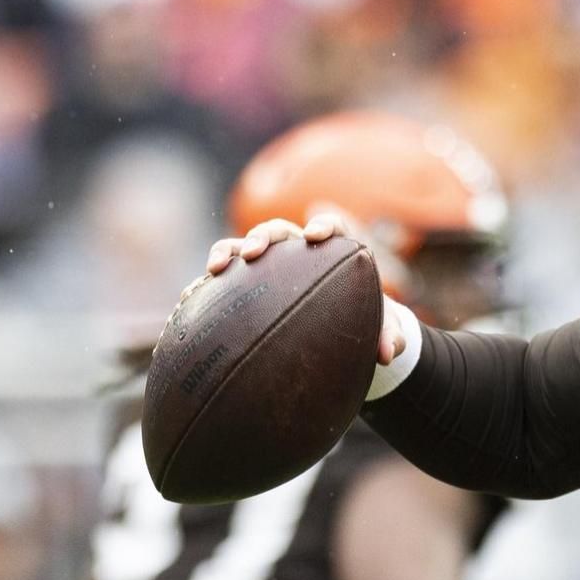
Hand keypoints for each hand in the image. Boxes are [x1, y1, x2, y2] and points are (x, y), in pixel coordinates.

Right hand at [201, 212, 406, 364]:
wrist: (339, 332)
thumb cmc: (363, 322)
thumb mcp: (379, 330)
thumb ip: (388, 336)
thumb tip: (387, 353)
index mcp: (333, 254)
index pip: (331, 229)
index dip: (324, 226)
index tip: (317, 236)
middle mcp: (297, 254)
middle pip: (279, 232)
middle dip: (265, 236)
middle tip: (257, 252)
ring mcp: (268, 267)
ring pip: (244, 247)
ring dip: (230, 250)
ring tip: (218, 266)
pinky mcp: (245, 284)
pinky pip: (223, 277)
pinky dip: (208, 282)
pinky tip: (191, 297)